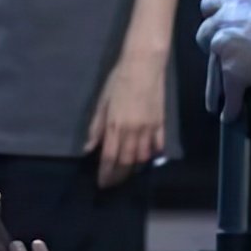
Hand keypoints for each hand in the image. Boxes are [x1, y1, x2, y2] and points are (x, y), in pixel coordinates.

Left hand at [85, 52, 165, 187]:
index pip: (109, 157)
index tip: (101, 183)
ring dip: (134, 167)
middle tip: (112, 183)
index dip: (105, 173)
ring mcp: (149, 129)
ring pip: (143, 157)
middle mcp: (132, 131)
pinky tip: (146, 158)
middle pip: (126, 162)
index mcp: (115, 126)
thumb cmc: (118, 81)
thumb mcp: (102, 102)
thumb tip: (89, 147)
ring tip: (126, 172)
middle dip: (118, 176)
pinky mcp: (161, 124)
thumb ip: (96, 127)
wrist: (143, 67)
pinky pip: (158, 146)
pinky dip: (152, 155)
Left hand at [197, 0, 250, 121]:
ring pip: (213, 69)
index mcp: (233, 2)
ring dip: (214, 85)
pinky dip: (231, 106)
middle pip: (205, 36)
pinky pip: (230, 92)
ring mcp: (224, 49)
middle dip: (212, 47)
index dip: (213, 14)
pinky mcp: (234, 71)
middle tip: (221, 58)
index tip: (216, 21)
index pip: (210, 3)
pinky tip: (229, 116)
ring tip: (213, 102)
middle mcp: (221, 23)